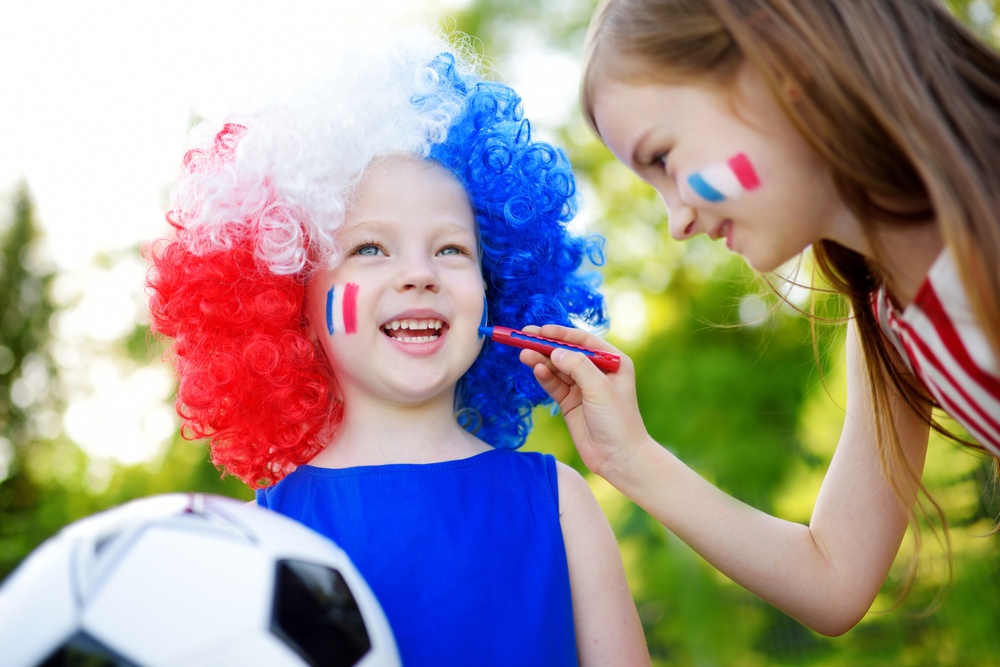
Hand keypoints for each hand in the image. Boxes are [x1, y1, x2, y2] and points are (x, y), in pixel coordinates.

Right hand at [519, 325, 649, 478]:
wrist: (618, 457)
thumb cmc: (618, 420)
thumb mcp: (599, 388)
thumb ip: (577, 366)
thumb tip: (554, 352)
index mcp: (613, 361)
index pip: (583, 341)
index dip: (561, 334)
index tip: (541, 330)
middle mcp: (598, 371)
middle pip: (567, 352)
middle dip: (546, 345)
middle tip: (524, 337)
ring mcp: (583, 387)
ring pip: (557, 368)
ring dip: (541, 361)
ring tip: (524, 354)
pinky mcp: (570, 402)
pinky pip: (554, 385)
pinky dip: (544, 377)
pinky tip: (535, 369)